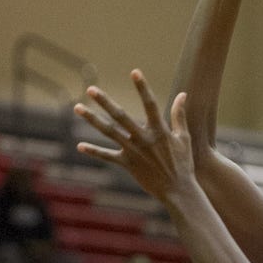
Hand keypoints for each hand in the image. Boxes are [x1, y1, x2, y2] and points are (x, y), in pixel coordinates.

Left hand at [75, 71, 194, 205]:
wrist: (178, 191)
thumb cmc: (183, 164)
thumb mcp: (184, 138)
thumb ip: (179, 115)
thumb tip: (182, 94)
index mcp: (159, 130)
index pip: (150, 104)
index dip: (143, 87)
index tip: (134, 72)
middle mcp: (143, 138)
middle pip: (120, 116)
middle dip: (105, 102)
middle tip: (90, 89)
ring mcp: (134, 151)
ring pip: (109, 132)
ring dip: (92, 120)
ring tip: (77, 108)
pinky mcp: (128, 164)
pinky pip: (108, 156)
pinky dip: (94, 151)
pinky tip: (80, 146)